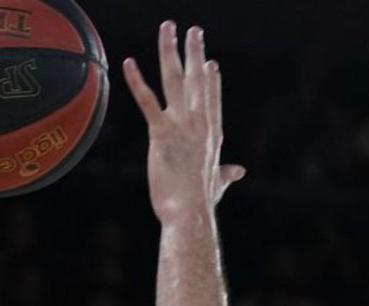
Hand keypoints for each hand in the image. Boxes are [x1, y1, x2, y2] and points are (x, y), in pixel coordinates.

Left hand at [124, 23, 245, 223]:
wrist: (190, 213)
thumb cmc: (200, 204)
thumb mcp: (217, 184)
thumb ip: (227, 174)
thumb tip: (240, 172)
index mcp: (212, 133)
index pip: (212, 99)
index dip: (210, 80)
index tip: (209, 62)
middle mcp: (200, 123)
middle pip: (197, 79)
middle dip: (194, 52)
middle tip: (193, 30)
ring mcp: (181, 125)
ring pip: (175, 80)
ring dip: (170, 51)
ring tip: (168, 28)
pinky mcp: (160, 133)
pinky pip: (147, 101)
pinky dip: (137, 80)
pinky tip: (129, 63)